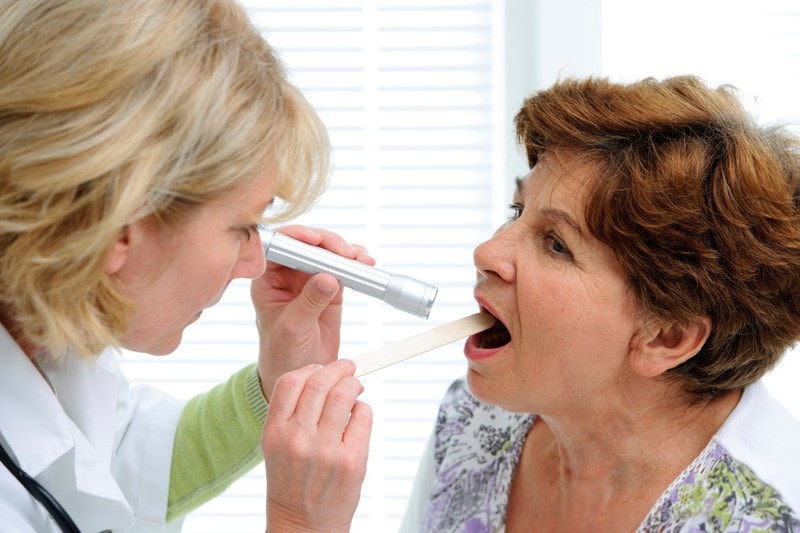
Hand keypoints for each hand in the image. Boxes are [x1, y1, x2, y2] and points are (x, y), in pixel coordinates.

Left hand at [252, 225, 373, 399]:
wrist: (298, 373)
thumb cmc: (282, 353)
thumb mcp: (292, 328)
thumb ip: (309, 302)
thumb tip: (328, 277)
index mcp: (268, 280)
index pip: (279, 247)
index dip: (297, 237)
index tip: (316, 240)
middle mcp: (287, 275)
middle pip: (307, 245)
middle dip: (328, 244)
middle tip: (347, 253)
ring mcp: (309, 280)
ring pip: (327, 254)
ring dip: (345, 252)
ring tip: (361, 260)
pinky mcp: (329, 288)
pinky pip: (342, 269)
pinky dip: (355, 266)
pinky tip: (364, 266)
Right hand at [262, 359, 371, 532]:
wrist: (303, 526)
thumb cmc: (292, 484)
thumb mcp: (277, 447)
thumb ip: (292, 414)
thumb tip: (321, 378)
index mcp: (275, 433)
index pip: (291, 382)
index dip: (310, 368)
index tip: (321, 367)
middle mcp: (298, 439)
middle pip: (320, 383)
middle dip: (338, 369)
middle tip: (348, 368)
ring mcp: (326, 450)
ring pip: (345, 394)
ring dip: (354, 384)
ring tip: (356, 387)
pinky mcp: (352, 460)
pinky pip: (363, 416)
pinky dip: (363, 409)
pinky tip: (358, 415)